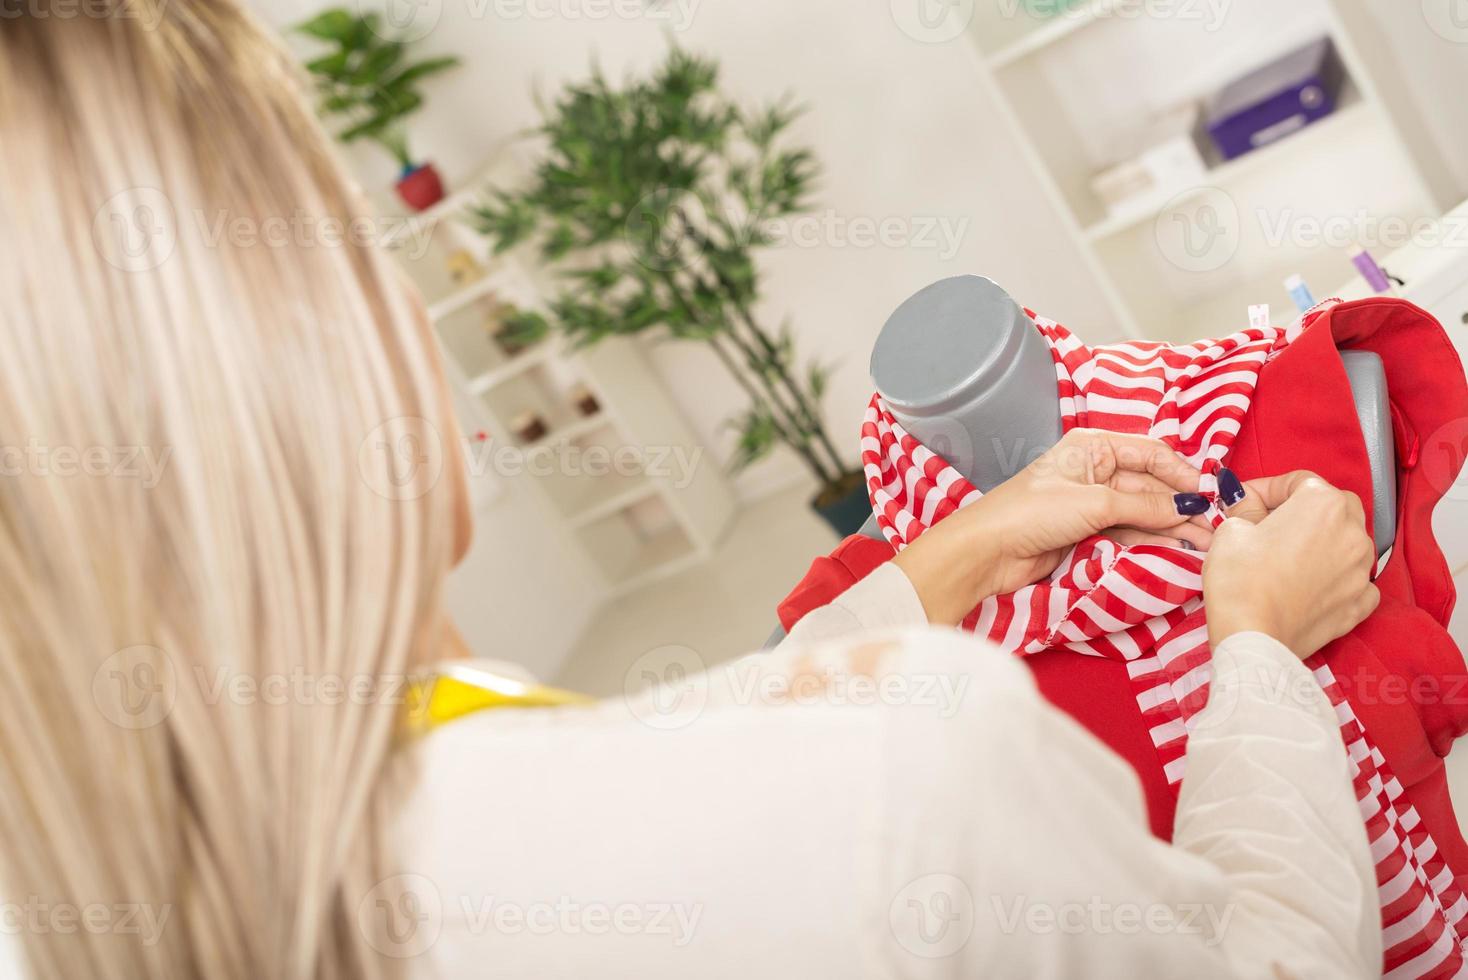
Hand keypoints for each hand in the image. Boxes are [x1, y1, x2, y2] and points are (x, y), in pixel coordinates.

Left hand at [893, 428, 1208, 624]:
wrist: (988, 551)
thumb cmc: (1032, 513)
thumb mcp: (1094, 504)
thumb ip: (1144, 507)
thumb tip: (1187, 509)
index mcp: (1092, 447)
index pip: (1150, 454)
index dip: (1181, 472)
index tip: (1208, 494)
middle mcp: (1094, 470)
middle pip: (1149, 485)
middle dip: (1181, 505)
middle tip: (1213, 527)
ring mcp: (1091, 502)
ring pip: (1142, 511)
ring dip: (1171, 526)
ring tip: (1203, 543)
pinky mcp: (1087, 531)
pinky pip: (1129, 531)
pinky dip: (1152, 539)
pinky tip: (1176, 547)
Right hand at [1203, 471, 1378, 657]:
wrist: (1254, 638)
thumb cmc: (1241, 580)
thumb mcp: (1231, 531)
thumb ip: (1246, 509)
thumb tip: (1247, 503)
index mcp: (1323, 504)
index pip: (1297, 480)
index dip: (1266, 489)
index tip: (1244, 502)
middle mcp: (1353, 531)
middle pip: (1332, 506)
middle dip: (1303, 510)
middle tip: (1269, 525)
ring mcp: (1361, 570)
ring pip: (1346, 541)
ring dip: (1322, 542)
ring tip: (1288, 557)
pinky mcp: (1361, 603)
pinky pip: (1354, 579)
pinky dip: (1336, 577)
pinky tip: (1311, 584)